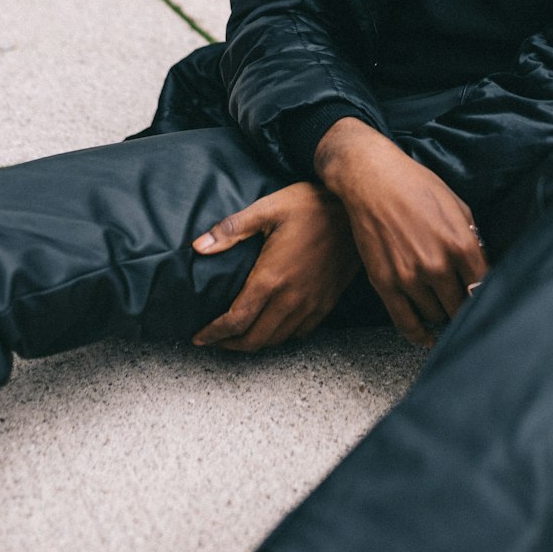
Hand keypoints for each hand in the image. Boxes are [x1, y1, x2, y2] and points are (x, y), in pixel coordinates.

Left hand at [191, 182, 359, 352]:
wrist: (354, 212)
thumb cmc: (310, 206)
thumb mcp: (267, 209)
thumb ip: (230, 230)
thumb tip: (198, 246)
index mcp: (271, 278)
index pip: (235, 321)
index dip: (213, 334)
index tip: (199, 338)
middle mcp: (291, 298)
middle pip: (255, 339)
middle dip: (229, 345)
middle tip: (214, 340)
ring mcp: (311, 303)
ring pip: (277, 339)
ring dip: (254, 343)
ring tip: (238, 336)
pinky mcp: (326, 302)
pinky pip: (299, 332)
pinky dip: (280, 336)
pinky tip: (272, 325)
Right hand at [315, 118, 488, 348]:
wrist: (373, 180)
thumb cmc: (417, 187)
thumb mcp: (457, 206)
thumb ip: (473, 240)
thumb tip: (485, 268)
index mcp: (460, 244)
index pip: (483, 288)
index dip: (486, 298)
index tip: (487, 303)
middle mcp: (437, 265)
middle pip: (460, 307)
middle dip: (464, 308)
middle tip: (463, 306)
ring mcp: (410, 277)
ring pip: (436, 316)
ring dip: (441, 315)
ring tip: (443, 309)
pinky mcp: (385, 283)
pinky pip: (406, 323)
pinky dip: (419, 335)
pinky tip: (427, 337)